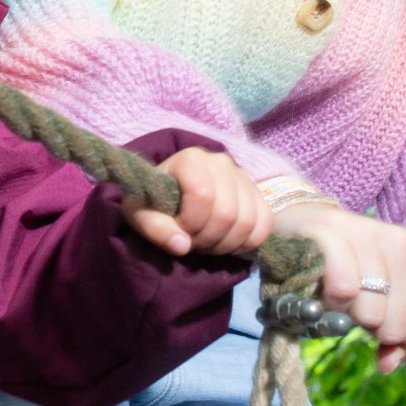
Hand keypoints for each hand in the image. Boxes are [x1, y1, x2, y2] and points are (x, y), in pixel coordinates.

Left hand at [126, 150, 270, 258]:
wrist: (173, 191)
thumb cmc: (154, 201)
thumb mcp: (140, 213)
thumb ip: (154, 228)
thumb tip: (182, 245)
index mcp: (191, 160)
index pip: (203, 195)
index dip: (191, 223)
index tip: (178, 230)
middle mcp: (221, 162)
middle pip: (227, 213)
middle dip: (208, 239)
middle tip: (193, 242)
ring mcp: (242, 176)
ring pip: (248, 221)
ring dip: (226, 244)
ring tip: (208, 243)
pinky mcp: (256, 192)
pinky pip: (265, 222)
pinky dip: (249, 242)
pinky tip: (229, 243)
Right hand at [265, 202, 405, 373]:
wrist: (307, 226)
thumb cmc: (350, 270)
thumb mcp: (383, 302)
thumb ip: (396, 338)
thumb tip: (387, 365)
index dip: (393, 339)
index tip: (375, 323)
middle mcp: (402, 241)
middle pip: (395, 324)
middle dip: (370, 327)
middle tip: (354, 308)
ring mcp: (368, 232)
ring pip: (371, 311)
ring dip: (347, 314)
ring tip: (339, 296)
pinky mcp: (331, 231)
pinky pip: (344, 287)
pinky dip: (333, 300)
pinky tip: (324, 290)